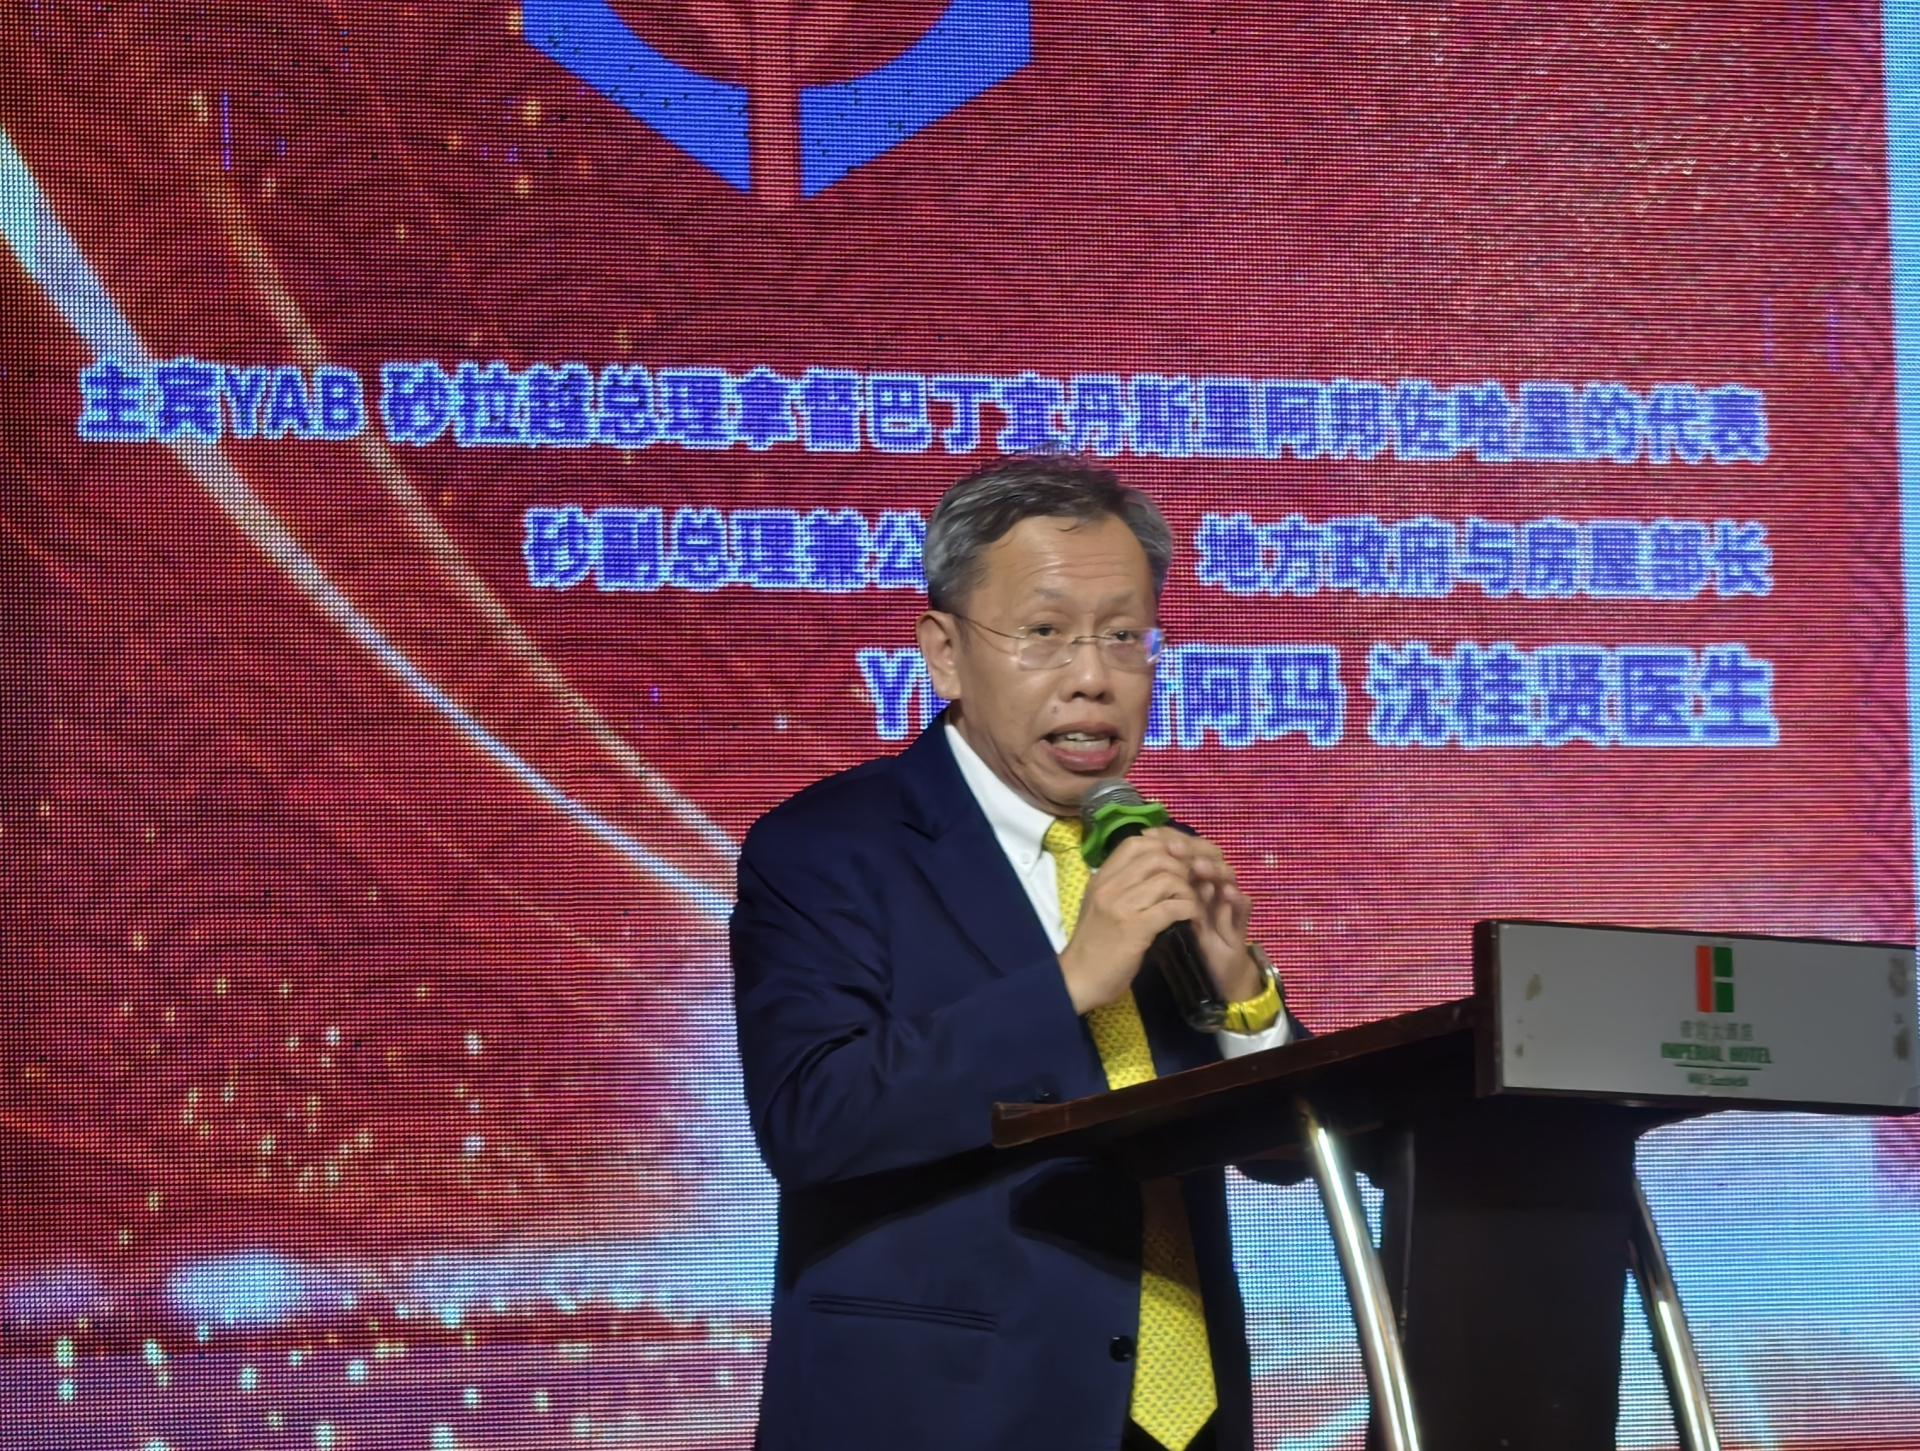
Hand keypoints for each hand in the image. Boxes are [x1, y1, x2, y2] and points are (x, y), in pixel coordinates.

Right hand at [1058, 827, 1256, 1012]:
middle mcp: (1110, 886)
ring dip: (1189, 890)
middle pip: (1158, 855)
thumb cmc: (1094, 944)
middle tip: (1197, 882)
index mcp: (1102, 877)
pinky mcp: (1135, 929)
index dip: (1166, 844)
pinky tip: (1193, 918)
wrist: (1078, 979)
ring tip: (1194, 903)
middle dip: (1185, 865)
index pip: (1137, 842)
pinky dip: (1190, 910)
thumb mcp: (1102, 905)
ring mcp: (1122, 906)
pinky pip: (1173, 907)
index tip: (1183, 859)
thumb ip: (1123, 884)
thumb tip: (1157, 867)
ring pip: (1169, 879)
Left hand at [1155, 829, 1258, 1001]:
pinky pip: (1244, 907)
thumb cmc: (1181, 944)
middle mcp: (1211, 887)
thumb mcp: (1159, 917)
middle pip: (1208, 857)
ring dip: (1215, 869)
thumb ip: (1150, 894)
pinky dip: (1237, 898)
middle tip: (1176, 847)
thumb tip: (1129, 869)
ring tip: (1200, 867)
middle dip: (1192, 849)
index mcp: (1191, 882)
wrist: (1211, 977)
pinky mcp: (1240, 927)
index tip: (1153, 836)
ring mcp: (1228, 905)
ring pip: (1228, 877)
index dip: (1173, 840)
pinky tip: (1227, 894)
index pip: (1187, 851)